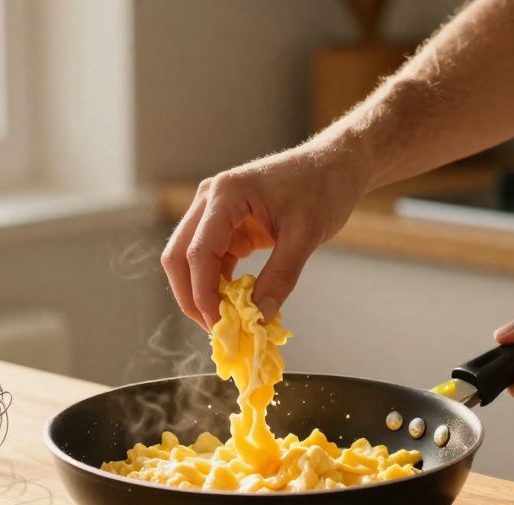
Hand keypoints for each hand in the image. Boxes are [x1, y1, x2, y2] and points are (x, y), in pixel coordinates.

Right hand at [161, 141, 368, 328]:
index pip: (199, 252)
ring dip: (202, 293)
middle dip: (191, 297)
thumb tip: (258, 318)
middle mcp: (209, 200)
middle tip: (216, 330)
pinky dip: (217, 285)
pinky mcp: (225, 225)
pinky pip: (210, 261)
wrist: (334, 165)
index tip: (221, 326)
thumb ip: (280, 278)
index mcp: (226, 194)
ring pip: (188, 261)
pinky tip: (235, 305)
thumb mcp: (305, 236)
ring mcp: (213, 212)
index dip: (204, 294)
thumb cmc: (323, 189)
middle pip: (179, 257)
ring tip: (227, 322)